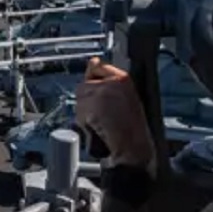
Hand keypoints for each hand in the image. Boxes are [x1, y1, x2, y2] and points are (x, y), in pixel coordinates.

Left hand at [75, 58, 155, 173]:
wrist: (133, 148)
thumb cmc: (131, 129)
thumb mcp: (125, 99)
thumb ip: (107, 81)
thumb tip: (92, 62)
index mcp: (124, 78)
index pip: (98, 66)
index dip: (93, 82)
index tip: (97, 98)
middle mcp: (112, 81)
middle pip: (84, 84)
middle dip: (87, 101)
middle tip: (103, 117)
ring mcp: (102, 92)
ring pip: (79, 99)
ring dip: (84, 113)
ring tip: (101, 124)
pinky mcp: (92, 106)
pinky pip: (79, 112)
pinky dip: (83, 122)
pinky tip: (97, 129)